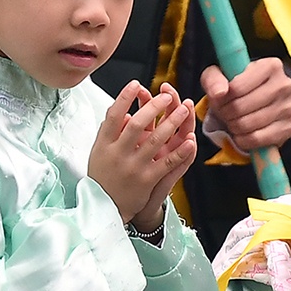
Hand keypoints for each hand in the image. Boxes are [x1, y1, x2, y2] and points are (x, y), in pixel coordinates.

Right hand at [89, 80, 196, 229]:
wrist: (105, 207)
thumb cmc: (103, 175)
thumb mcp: (99, 151)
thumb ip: (110, 131)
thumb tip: (125, 113)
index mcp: (104, 143)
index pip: (113, 115)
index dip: (124, 97)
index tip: (136, 84)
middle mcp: (118, 153)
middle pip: (137, 124)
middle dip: (154, 107)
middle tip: (168, 94)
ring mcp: (133, 166)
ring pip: (156, 140)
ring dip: (172, 123)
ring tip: (184, 109)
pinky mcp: (147, 179)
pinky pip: (167, 163)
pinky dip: (180, 152)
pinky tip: (191, 141)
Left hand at [200, 58, 290, 150]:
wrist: (258, 101)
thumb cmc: (238, 86)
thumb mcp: (220, 75)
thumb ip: (214, 80)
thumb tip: (219, 93)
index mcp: (271, 66)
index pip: (237, 87)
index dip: (221, 99)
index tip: (219, 100)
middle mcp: (285, 84)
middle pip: (242, 107)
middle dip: (226, 113)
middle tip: (224, 113)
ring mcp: (290, 107)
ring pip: (249, 124)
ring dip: (233, 127)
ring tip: (232, 122)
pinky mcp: (290, 127)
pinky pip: (259, 139)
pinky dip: (244, 140)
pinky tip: (241, 134)